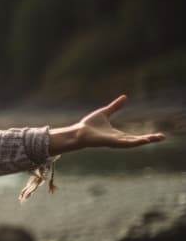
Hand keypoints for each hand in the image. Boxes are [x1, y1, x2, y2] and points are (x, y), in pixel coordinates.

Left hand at [48, 95, 165, 154]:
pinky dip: (134, 142)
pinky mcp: (110, 142)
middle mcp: (118, 140)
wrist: (78, 131)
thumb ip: (115, 107)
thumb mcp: (105, 112)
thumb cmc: (89, 125)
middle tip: (162, 137)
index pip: (135, 137)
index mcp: (118, 135)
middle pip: (137, 141)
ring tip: (156, 138)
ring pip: (133, 143)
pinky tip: (143, 140)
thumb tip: (125, 97)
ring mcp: (115, 142)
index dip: (147, 136)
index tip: (158, 135)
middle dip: (149, 139)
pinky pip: (124, 143)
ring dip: (144, 141)